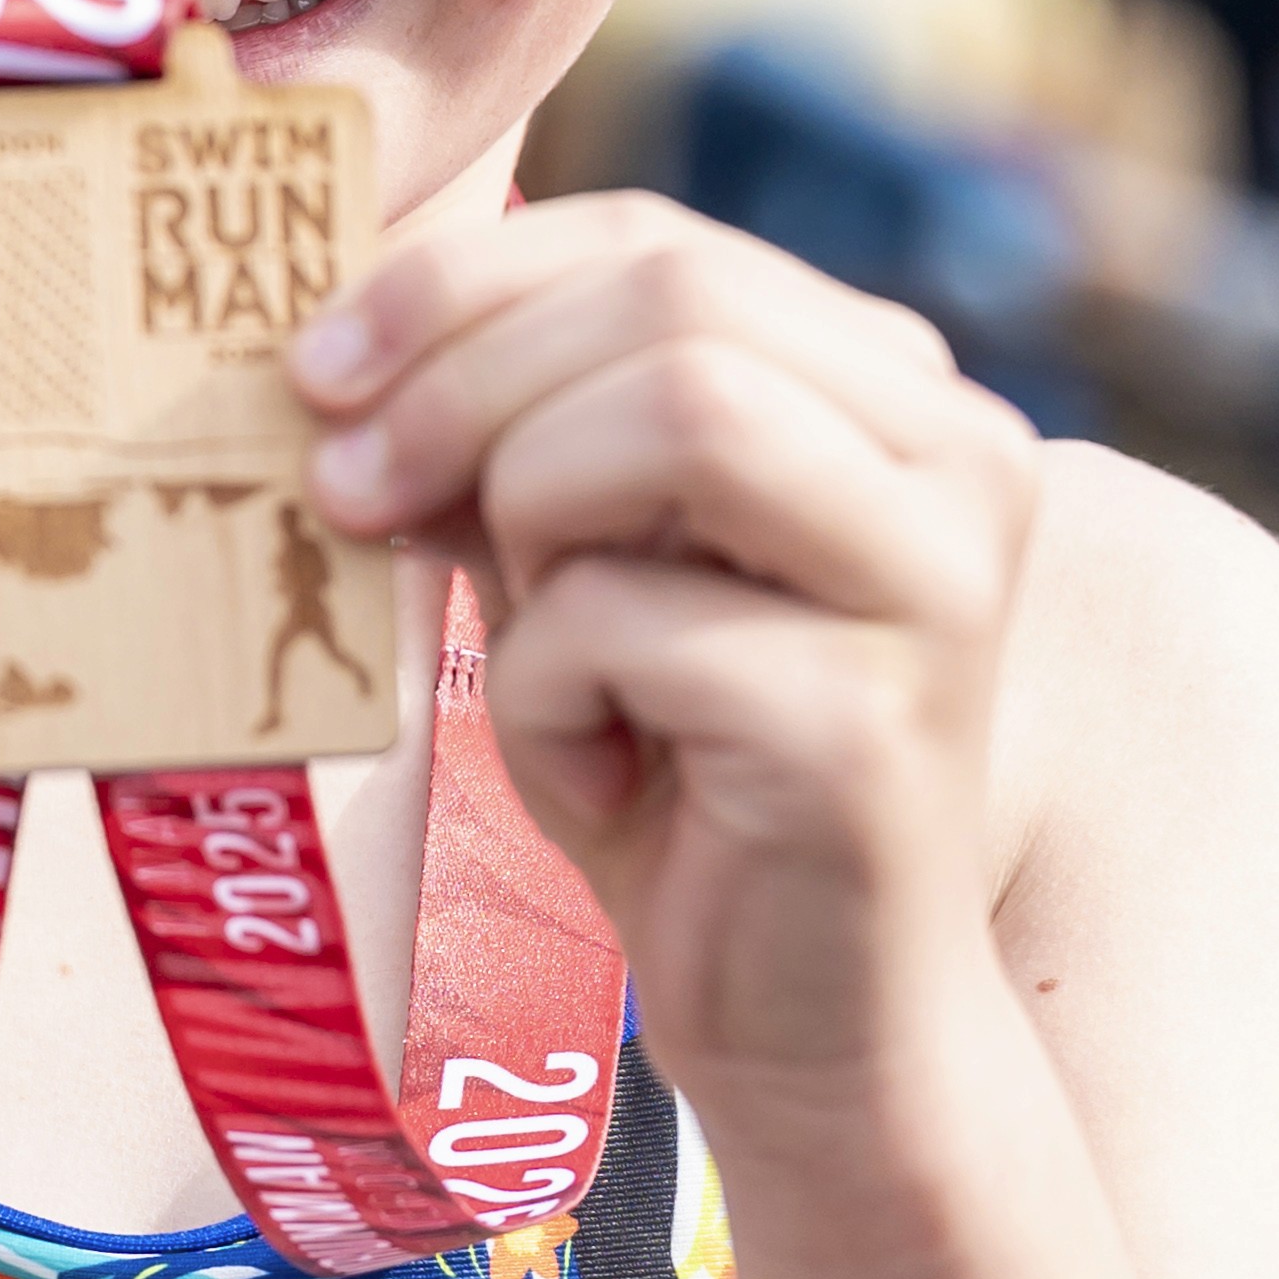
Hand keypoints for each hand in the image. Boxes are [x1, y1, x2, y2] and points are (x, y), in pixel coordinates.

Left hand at [292, 199, 1038, 1135]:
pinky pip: (626, 622)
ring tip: (534, 646)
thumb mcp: (578, 570)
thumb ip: (509, 443)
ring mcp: (938, 585)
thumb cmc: (678, 782)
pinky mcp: (873, 722)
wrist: (815, 1032)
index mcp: (896, 392)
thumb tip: (339, 349)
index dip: (467, 280)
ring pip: (679, 415)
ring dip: (530, 515)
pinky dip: (543, 697)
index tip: (316, 365)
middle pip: (673, 301)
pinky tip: (594, 775)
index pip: (661, 245)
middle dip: (464, 378)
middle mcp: (962, 456)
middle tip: (345, 487)